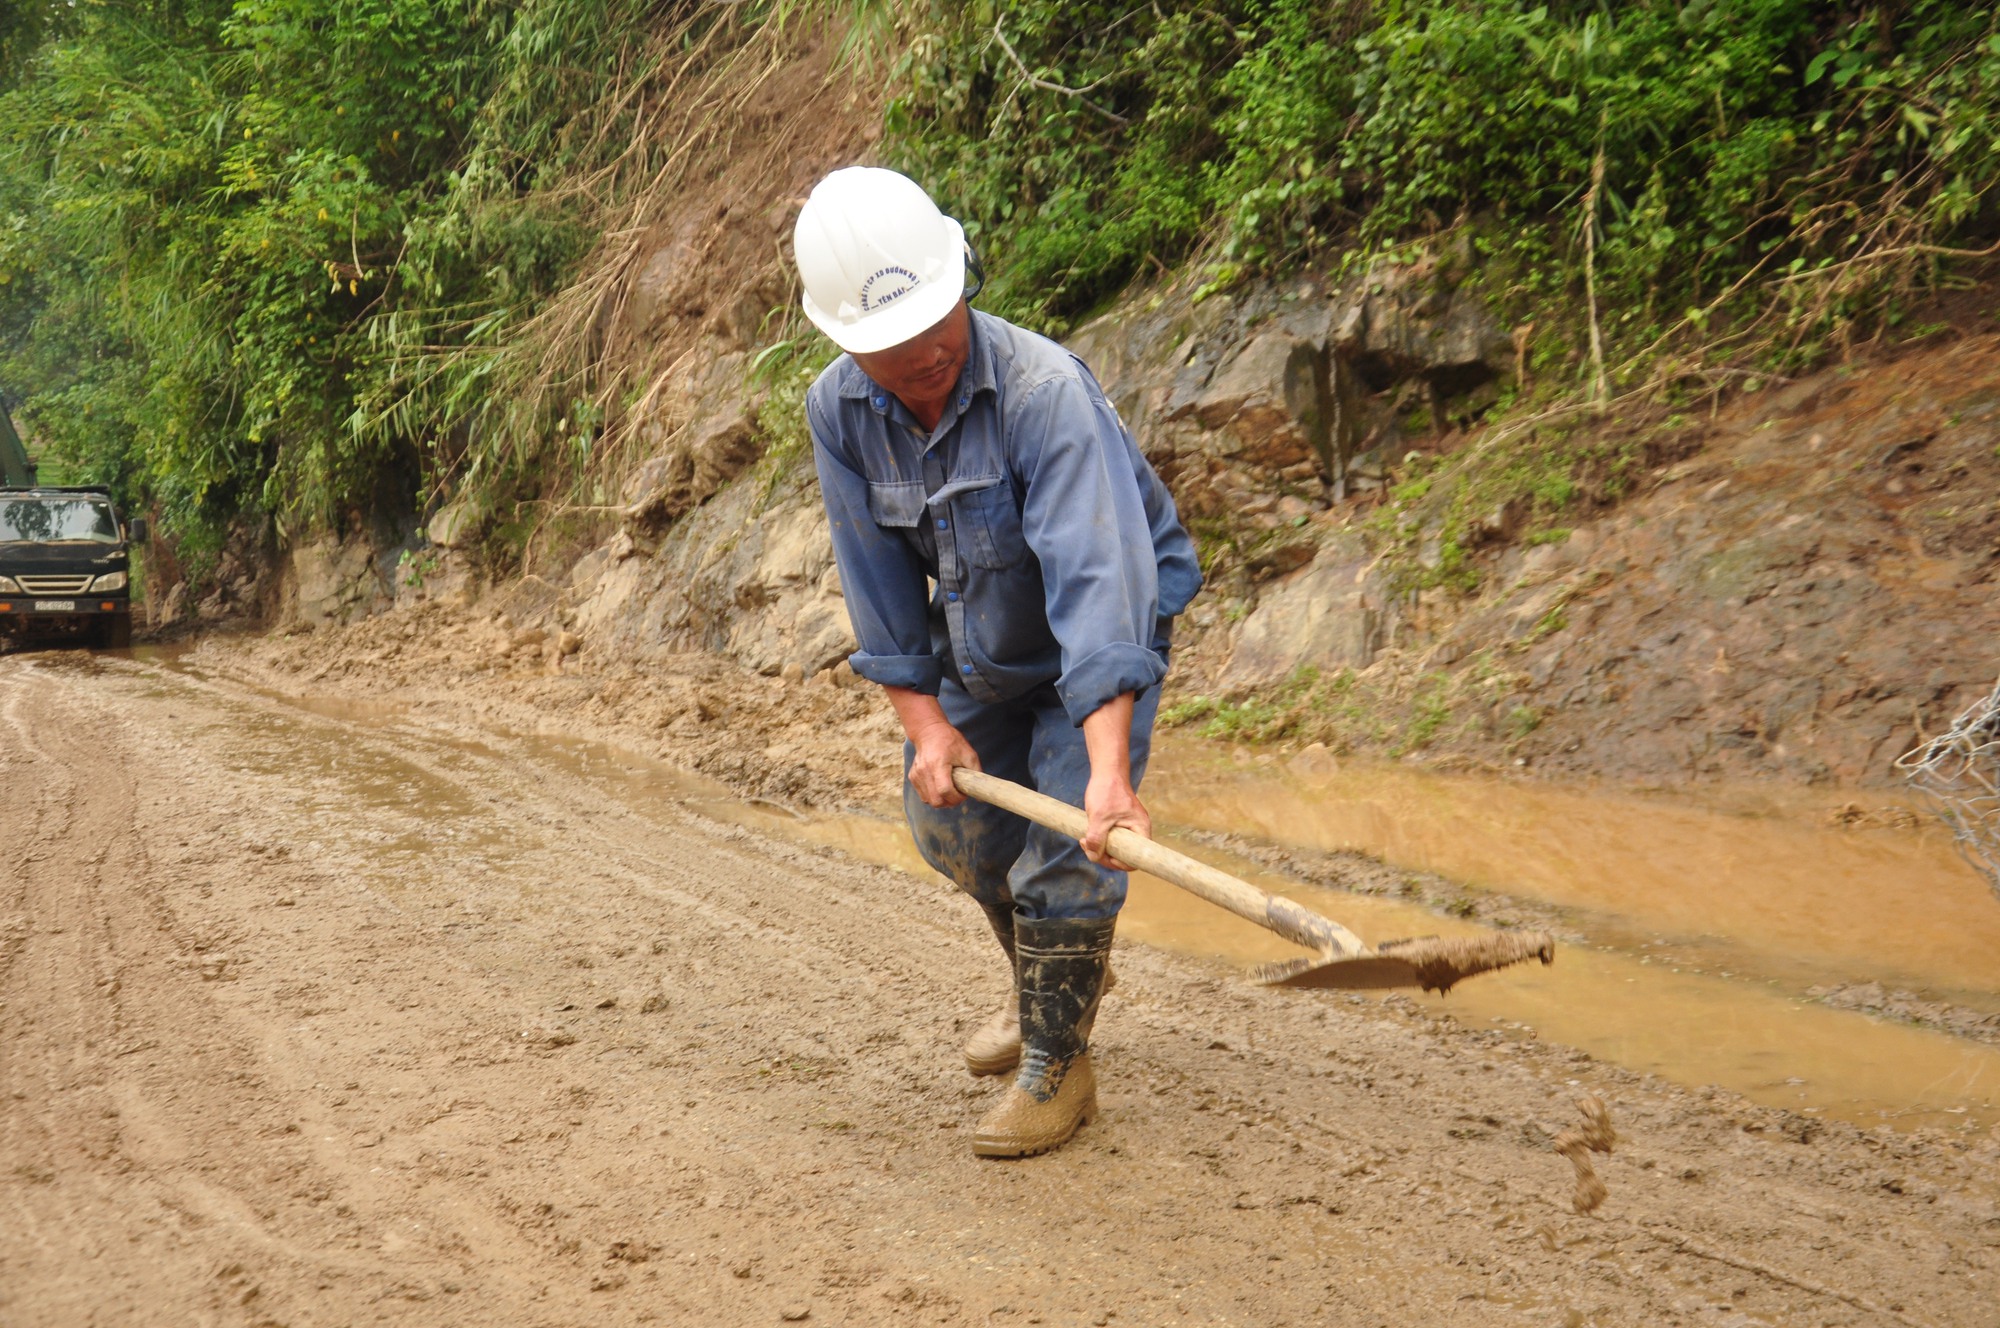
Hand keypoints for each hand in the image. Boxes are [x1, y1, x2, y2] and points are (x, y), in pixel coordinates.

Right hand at [883, 687, 978, 806]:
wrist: (929, 732)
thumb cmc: (950, 741)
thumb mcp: (968, 753)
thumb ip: (976, 772)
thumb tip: (982, 793)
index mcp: (938, 764)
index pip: (945, 791)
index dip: (956, 798)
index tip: (963, 794)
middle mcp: (924, 771)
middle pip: (936, 800)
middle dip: (949, 802)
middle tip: (957, 795)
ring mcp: (916, 775)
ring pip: (929, 801)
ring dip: (941, 800)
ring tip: (949, 790)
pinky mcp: (913, 777)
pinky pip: (923, 796)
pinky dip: (933, 795)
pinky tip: (940, 786)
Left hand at [1082, 772, 1149, 871]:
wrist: (1106, 772)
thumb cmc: (1107, 791)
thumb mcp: (1099, 817)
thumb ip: (1097, 839)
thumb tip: (1094, 856)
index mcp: (1140, 829)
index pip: (1136, 858)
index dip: (1120, 863)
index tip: (1105, 856)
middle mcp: (1137, 830)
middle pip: (1124, 855)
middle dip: (1105, 856)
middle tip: (1088, 847)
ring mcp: (1128, 827)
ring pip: (1115, 848)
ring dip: (1099, 848)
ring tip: (1084, 840)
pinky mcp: (1118, 824)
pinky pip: (1111, 839)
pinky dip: (1099, 840)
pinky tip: (1087, 835)